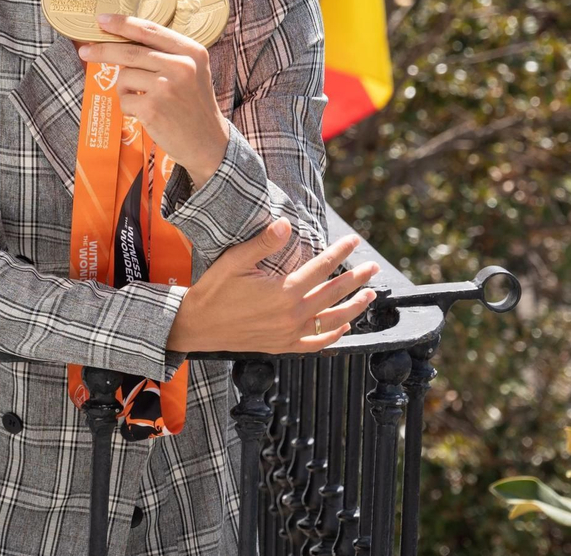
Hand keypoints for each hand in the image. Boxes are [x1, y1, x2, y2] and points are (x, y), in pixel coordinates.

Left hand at [77, 13, 228, 186]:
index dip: (123, 23)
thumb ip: (164, 54)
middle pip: (129, 50)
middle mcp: (181, 66)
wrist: (207, 142)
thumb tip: (121, 41)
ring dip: (125, 88)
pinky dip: (129, 107)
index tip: (102, 19)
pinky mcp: (153, 108)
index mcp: (191, 51)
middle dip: (102, 50)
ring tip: (143, 99)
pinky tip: (146, 113)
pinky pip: (124, 100)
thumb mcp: (191, 71)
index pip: (150, 30)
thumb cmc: (193, 105)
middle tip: (84, 51)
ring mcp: (166, 87)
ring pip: (124, 76)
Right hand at [165, 219, 380, 353]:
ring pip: (332, 321)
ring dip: (354, 307)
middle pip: (333, 293)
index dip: (340, 252)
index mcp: (283, 292)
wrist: (197, 326)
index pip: (321, 267)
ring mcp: (289, 334)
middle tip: (373, 267)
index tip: (354, 240)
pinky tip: (344, 327)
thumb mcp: (234, 261)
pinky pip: (316, 343)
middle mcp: (291, 315)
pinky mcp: (283, 346)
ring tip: (369, 296)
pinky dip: (334, 335)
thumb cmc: (214, 290)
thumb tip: (286, 224)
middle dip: (356, 279)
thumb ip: (263, 243)